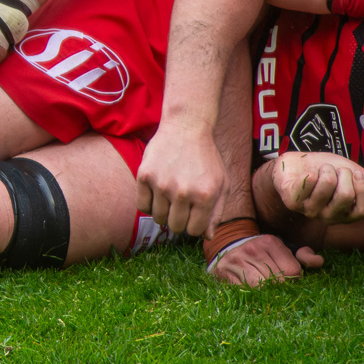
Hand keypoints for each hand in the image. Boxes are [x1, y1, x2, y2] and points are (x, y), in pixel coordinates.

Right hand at [135, 122, 226, 237]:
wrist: (186, 127)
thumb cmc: (207, 158)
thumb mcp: (221, 185)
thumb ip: (216, 212)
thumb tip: (206, 237)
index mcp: (205, 196)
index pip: (194, 231)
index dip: (194, 225)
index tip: (193, 214)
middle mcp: (183, 192)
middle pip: (175, 227)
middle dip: (179, 221)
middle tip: (180, 207)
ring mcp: (161, 184)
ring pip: (157, 218)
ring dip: (163, 212)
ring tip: (169, 198)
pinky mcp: (144, 175)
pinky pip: (142, 205)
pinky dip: (148, 204)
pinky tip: (156, 194)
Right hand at [208, 233, 317, 287]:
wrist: (228, 246)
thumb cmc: (262, 253)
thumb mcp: (282, 250)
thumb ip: (303, 256)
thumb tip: (319, 262)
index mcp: (270, 242)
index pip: (292, 270)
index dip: (294, 280)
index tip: (288, 280)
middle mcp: (253, 249)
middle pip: (277, 281)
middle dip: (281, 289)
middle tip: (279, 290)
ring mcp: (237, 260)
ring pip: (260, 287)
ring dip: (266, 293)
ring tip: (267, 292)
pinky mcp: (225, 272)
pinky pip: (244, 290)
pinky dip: (251, 294)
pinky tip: (253, 291)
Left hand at [272, 152, 363, 222]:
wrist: (297, 162)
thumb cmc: (326, 170)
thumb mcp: (352, 172)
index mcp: (347, 213)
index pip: (363, 210)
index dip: (363, 189)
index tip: (356, 173)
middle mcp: (330, 217)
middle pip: (346, 195)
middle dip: (343, 174)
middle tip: (335, 170)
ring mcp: (310, 211)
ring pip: (327, 185)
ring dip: (326, 170)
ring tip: (321, 169)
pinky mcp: (293, 202)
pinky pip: (307, 183)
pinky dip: (310, 172)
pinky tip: (308, 173)